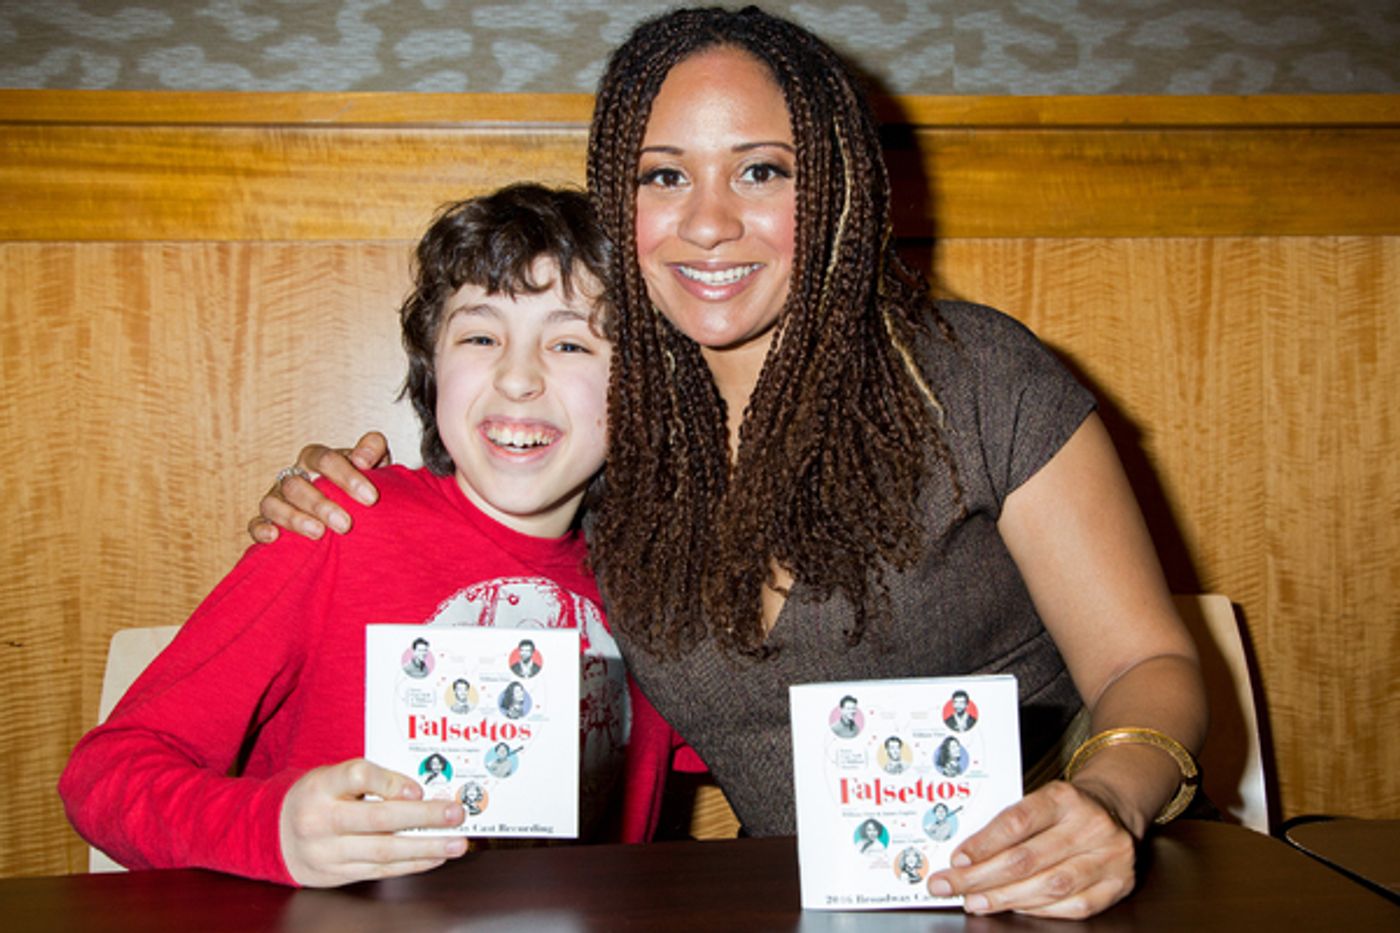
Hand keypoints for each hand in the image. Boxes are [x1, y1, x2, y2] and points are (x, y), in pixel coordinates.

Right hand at [249, 432, 390, 542]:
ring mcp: (277, 498)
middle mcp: (293, 476)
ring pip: (273, 504)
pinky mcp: (267, 521)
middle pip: (296, 484)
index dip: (347, 477)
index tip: (371, 498)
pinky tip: (274, 537)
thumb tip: (363, 459)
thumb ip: (372, 450)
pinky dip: (261, 529)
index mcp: (316, 459)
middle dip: (320, 504)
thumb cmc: (359, 484)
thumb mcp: (374, 464)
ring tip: (319, 533)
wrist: (351, 507)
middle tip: (346, 524)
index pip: (325, 460)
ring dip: (294, 519)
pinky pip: (255, 524)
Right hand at [279, 758, 466, 886]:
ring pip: (383, 850)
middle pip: (377, 818)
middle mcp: (321, 819)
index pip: (357, 776)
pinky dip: (411, 864)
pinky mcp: (336, 873)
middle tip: (455, 813)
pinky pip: (380, 870)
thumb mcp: (333, 777)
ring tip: (456, 843)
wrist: (274, 834)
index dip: (390, 782)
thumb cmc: (317, 798)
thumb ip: (371, 779)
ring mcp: (328, 851)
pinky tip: (434, 857)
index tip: (418, 788)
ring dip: (426, 848)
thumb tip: (421, 789)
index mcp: (322, 785)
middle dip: (423, 817)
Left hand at [925, 780, 1135, 918]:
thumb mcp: (1040, 800)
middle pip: (1028, 859)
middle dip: (982, 878)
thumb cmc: (1065, 809)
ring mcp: (1109, 857)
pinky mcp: (1119, 885)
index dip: (984, 844)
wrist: (1115, 809)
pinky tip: (1013, 908)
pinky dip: (1037, 909)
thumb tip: (964, 858)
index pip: (1018, 821)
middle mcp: (1090, 825)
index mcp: (1064, 797)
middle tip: (950, 886)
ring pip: (1050, 886)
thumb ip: (1009, 825)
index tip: (957, 859)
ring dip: (1006, 898)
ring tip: (975, 902)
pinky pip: (1072, 906)